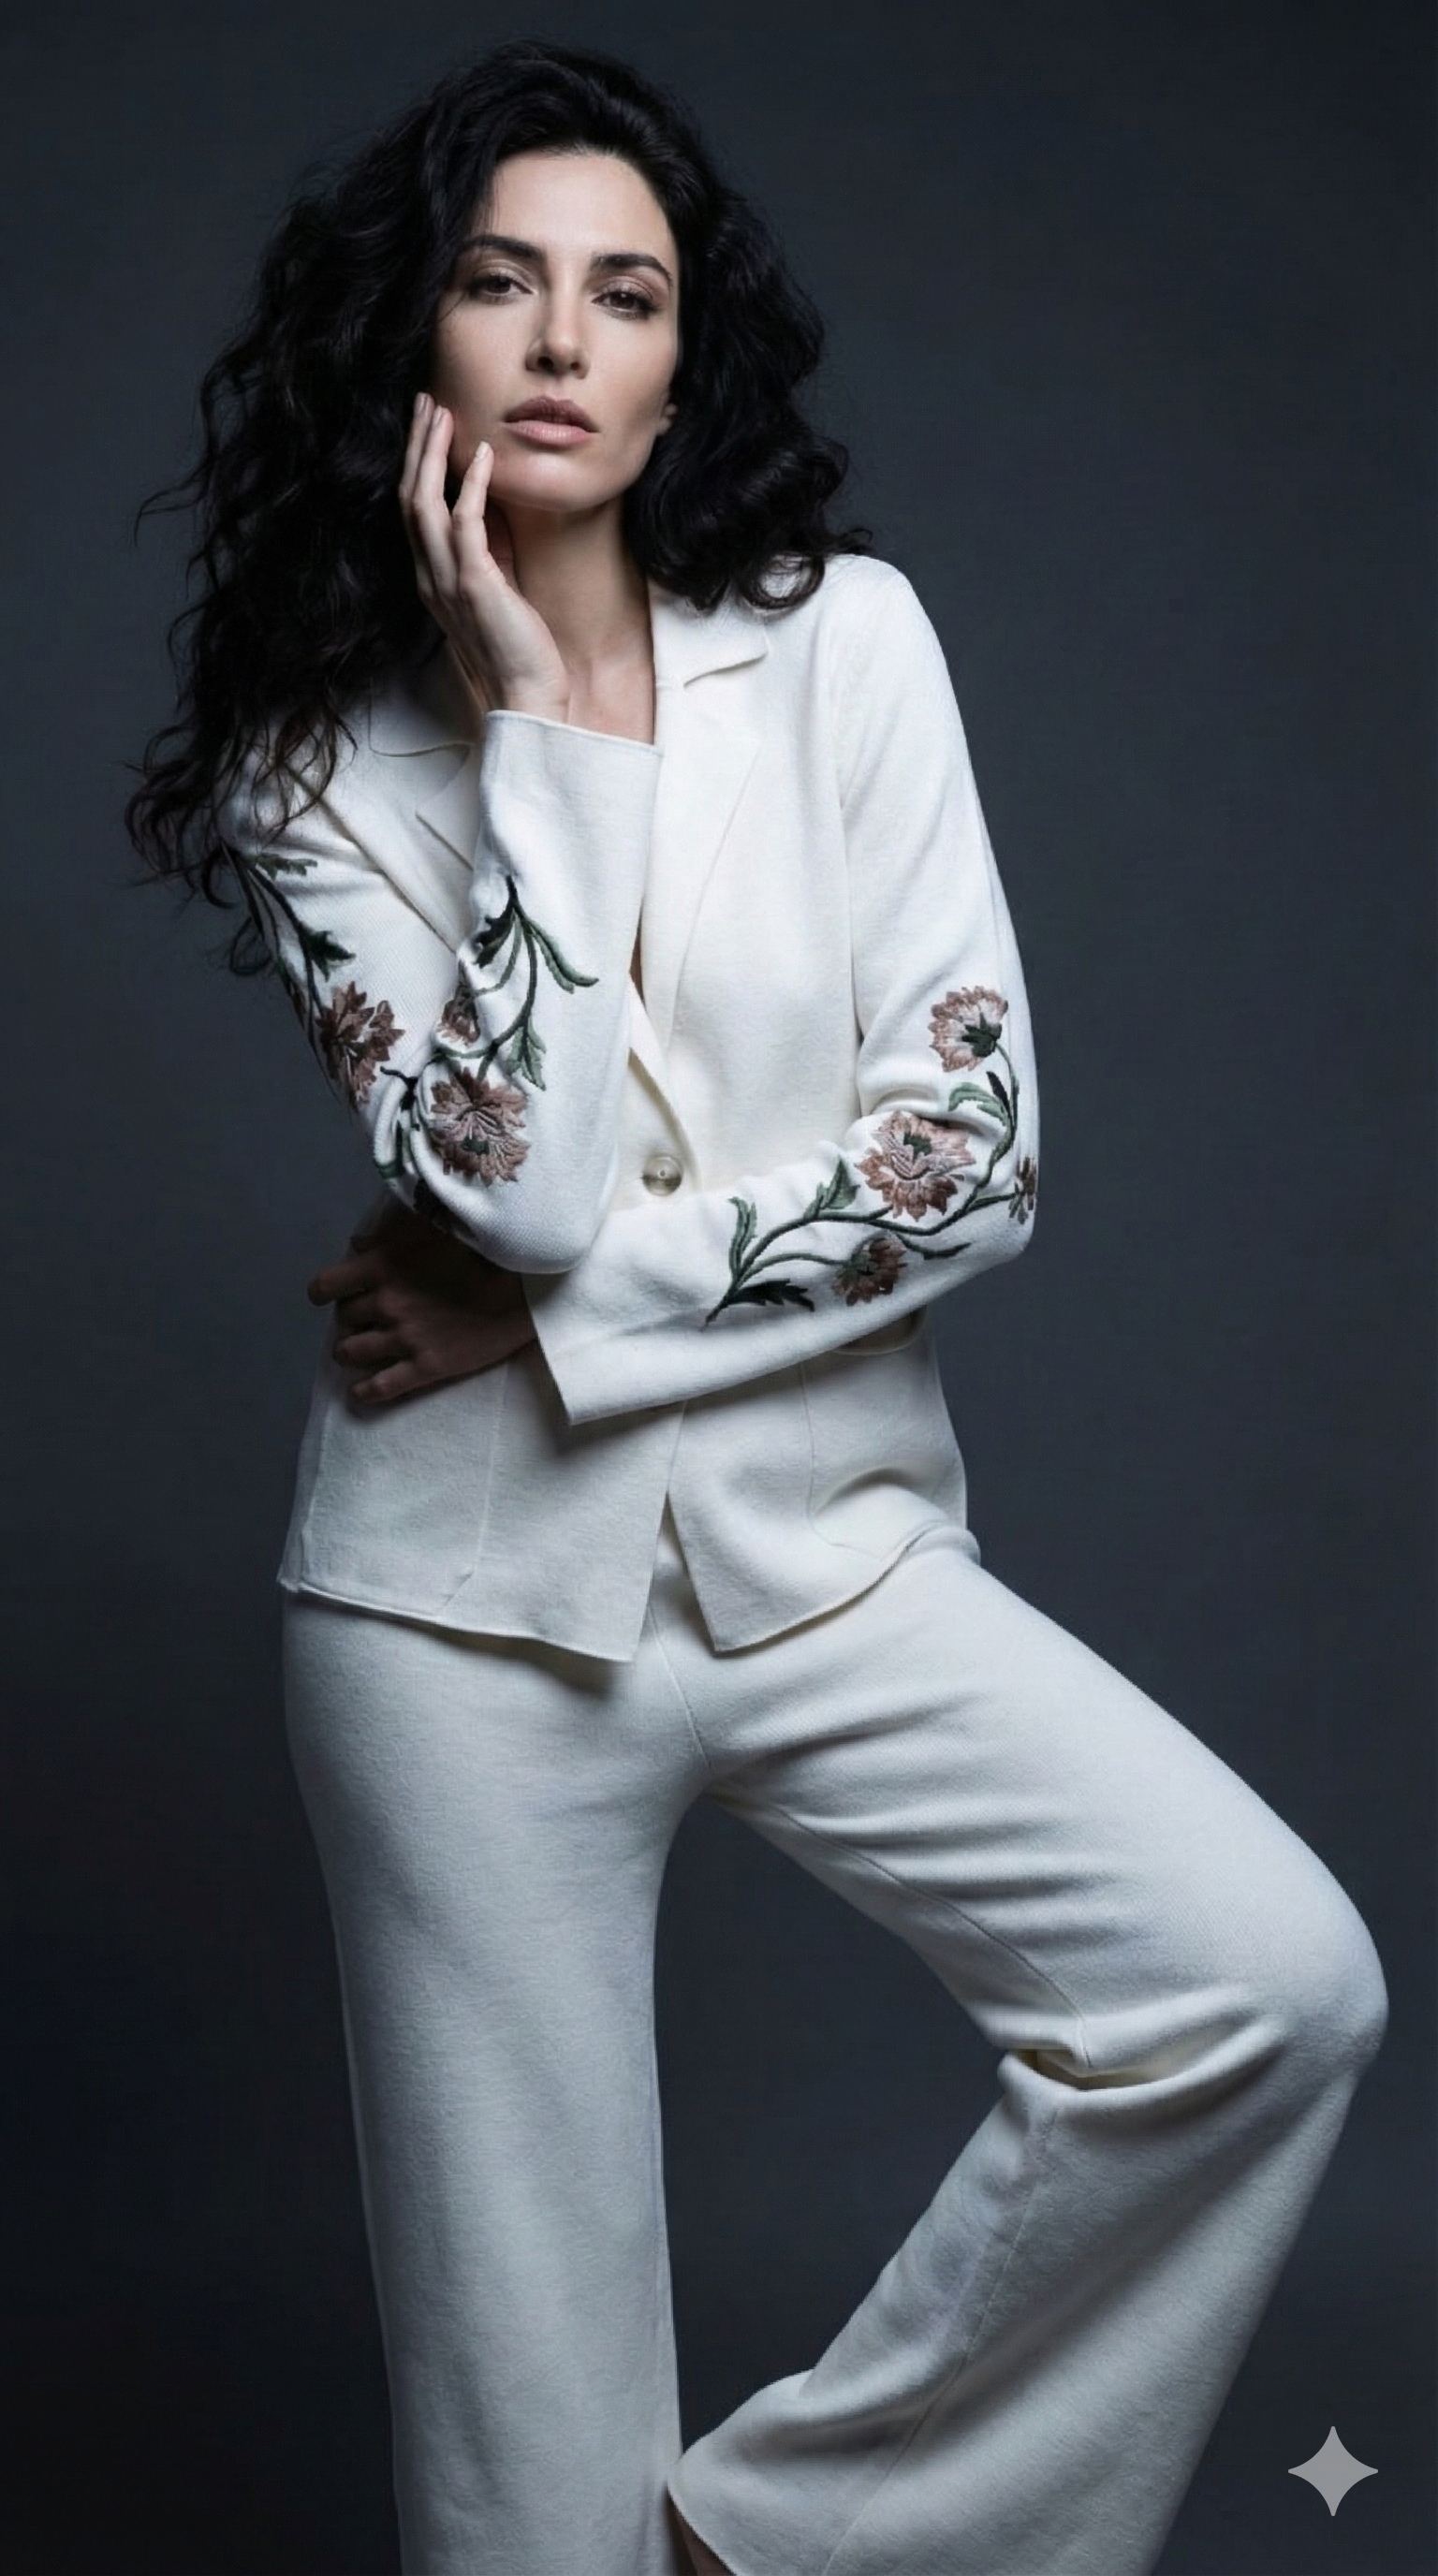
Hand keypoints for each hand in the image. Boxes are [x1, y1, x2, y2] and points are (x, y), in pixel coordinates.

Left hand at [307, 1198, 536, 1404]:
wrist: (522, 1288)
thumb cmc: (479, 1251)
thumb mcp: (430, 1230)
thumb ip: (389, 1237)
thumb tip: (356, 1246)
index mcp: (381, 1267)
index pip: (326, 1285)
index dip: (325, 1293)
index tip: (332, 1297)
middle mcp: (385, 1303)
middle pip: (344, 1319)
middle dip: (351, 1320)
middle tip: (365, 1320)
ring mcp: (404, 1338)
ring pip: (351, 1352)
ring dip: (350, 1352)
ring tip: (358, 1352)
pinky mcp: (425, 1367)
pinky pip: (380, 1387)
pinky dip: (363, 1391)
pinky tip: (359, 1392)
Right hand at [399, 392, 571, 721]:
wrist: (526, 696)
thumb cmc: (517, 648)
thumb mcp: (496, 590)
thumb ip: (488, 553)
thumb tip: (494, 509)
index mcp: (431, 579)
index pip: (412, 511)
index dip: (415, 464)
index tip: (427, 426)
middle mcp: (430, 578)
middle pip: (409, 497)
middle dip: (415, 446)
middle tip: (425, 402)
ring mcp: (448, 582)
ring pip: (425, 504)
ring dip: (432, 454)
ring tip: (443, 413)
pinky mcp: (475, 586)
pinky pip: (466, 524)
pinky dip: (472, 486)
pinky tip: (483, 455)